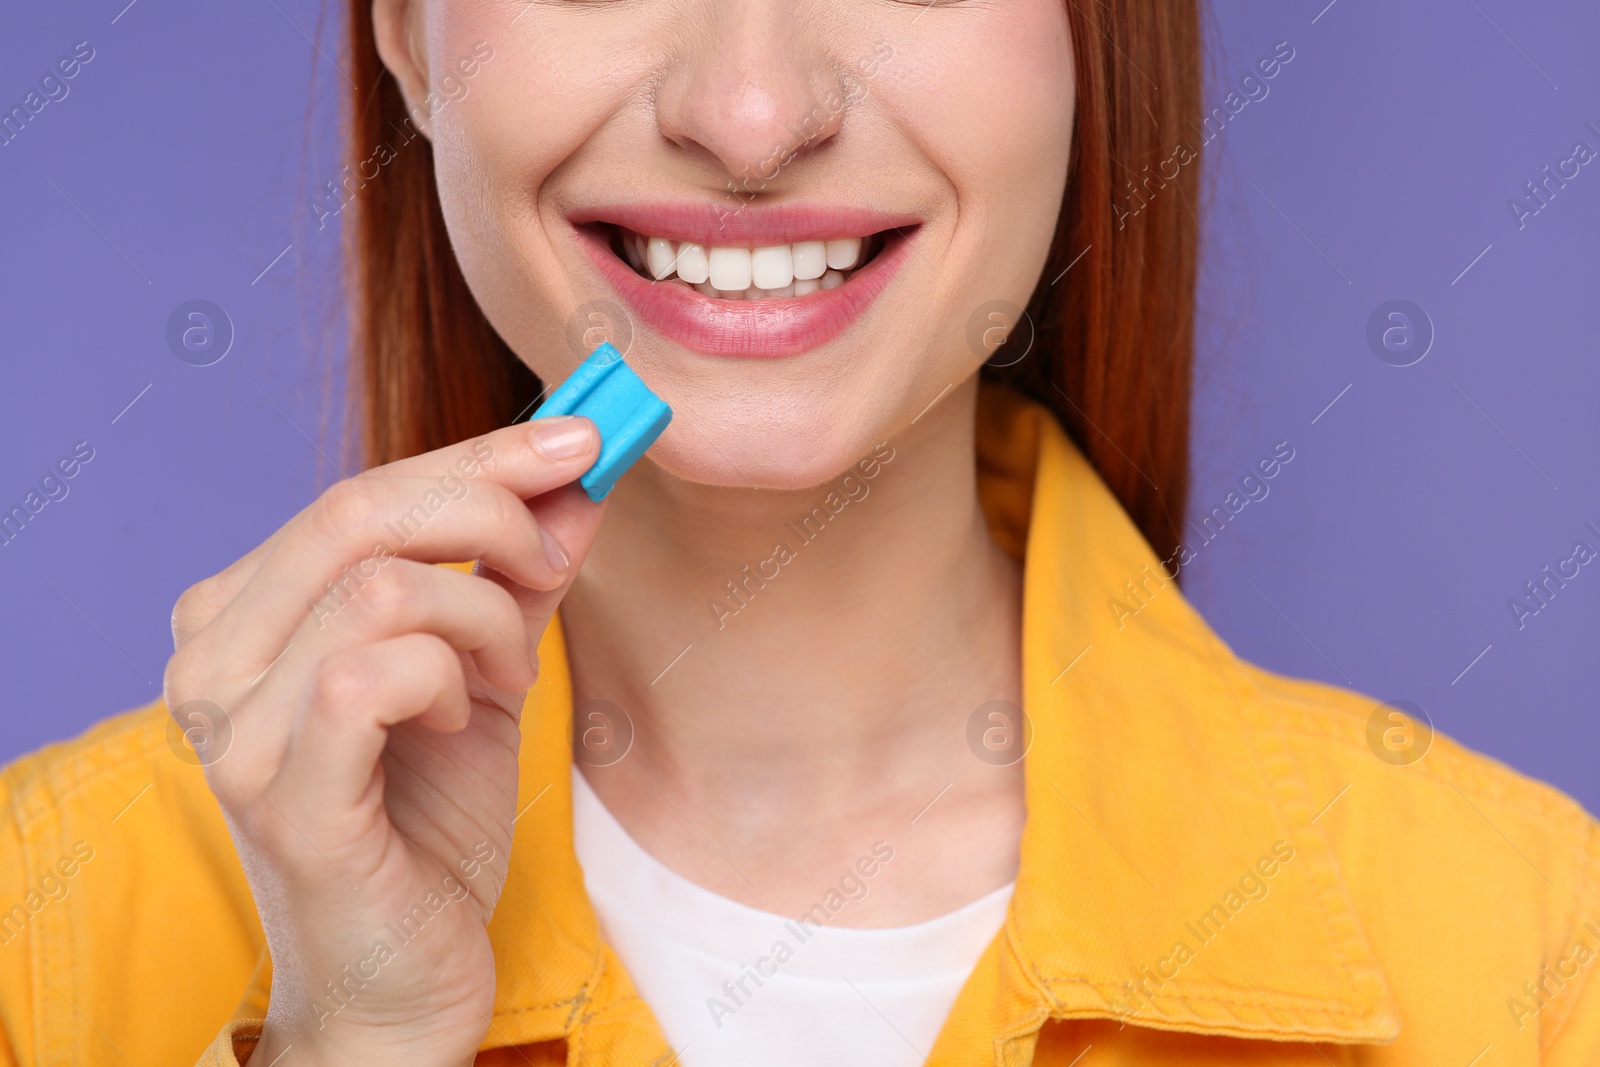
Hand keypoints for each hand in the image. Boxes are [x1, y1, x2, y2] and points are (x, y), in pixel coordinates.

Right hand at [163, 416, 602, 1065]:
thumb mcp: (482, 672)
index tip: (580, 438)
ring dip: (482, 617)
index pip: (358, 492)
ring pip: (379, 587)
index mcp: (243, 613)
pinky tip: (464, 715)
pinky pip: (374, 671)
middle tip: (559, 553)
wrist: (405, 970)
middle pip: (355, 512)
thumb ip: (516, 576)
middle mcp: (212, 657)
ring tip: (506, 675)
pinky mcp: (283, 792)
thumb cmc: (429, 820)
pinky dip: (449, 676)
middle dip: (490, 511)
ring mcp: (236, 728)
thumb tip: (579, 477)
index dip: (478, 455)